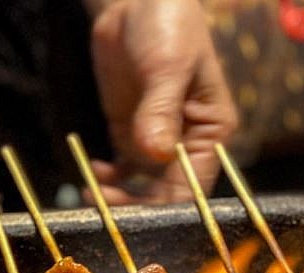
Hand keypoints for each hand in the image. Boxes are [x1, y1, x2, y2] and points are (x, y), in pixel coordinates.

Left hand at [88, 0, 236, 203]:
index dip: (170, 209)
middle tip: (108, 211)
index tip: (141, 220)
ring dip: (120, 199)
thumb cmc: (168, 25)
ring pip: (141, 188)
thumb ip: (160, 109)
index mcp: (209, 131)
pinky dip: (106, 180)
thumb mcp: (169, 64)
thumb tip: (156, 154)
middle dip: (139, 209)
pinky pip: (120, 171)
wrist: (135, 3)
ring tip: (94, 196)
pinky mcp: (129, 134)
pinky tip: (93, 173)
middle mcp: (186, 143)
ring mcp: (156, 141)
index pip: (194, 186)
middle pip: (165, 195)